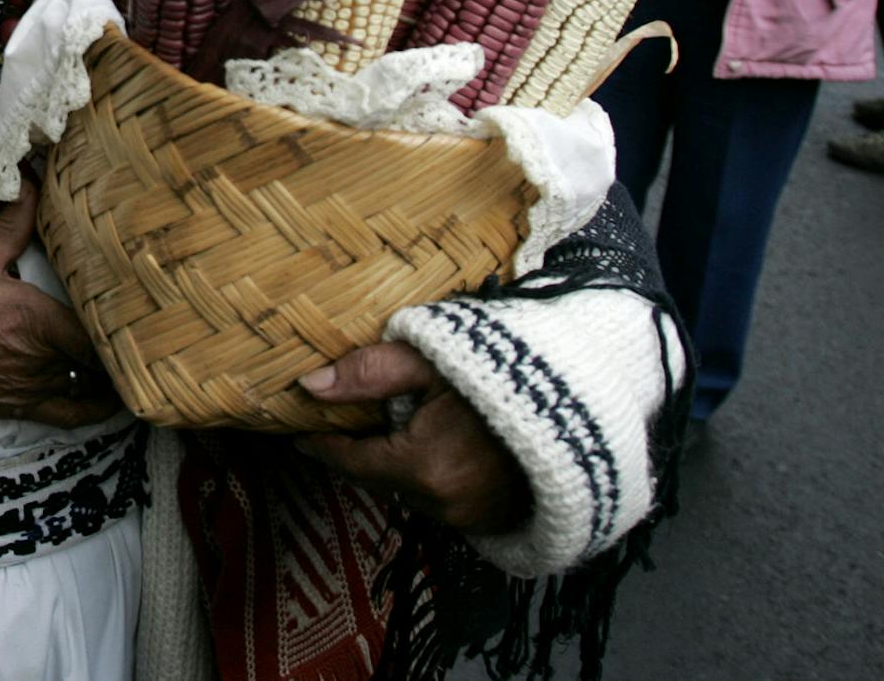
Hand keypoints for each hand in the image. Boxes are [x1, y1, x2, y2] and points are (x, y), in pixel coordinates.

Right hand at [0, 178, 120, 428]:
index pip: (103, 325)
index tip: (139, 305)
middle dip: (122, 341)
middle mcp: (46, 356)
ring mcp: (37, 384)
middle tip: (145, 326)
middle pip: (103, 354)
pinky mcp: (24, 406)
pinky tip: (115, 398)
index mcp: (40, 318)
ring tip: (133, 353)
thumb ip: (13, 225)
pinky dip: (99, 409)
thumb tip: (30, 182)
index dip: (126, 317)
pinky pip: (74, 415)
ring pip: (93, 381)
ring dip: (112, 369)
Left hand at [295, 342, 529, 533]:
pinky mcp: (494, 522)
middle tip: (344, 428)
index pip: (351, 463)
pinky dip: (431, 480)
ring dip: (397, 469)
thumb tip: (310, 384)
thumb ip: (370, 372)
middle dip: (359, 457)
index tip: (300, 435)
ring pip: (410, 493)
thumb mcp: (433, 361)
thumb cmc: (506, 376)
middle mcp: (442, 503)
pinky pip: (443, 503)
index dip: (323, 447)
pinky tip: (436, 451)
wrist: (582, 405)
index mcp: (421, 467)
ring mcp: (471, 518)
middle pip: (379, 480)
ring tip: (394, 434)